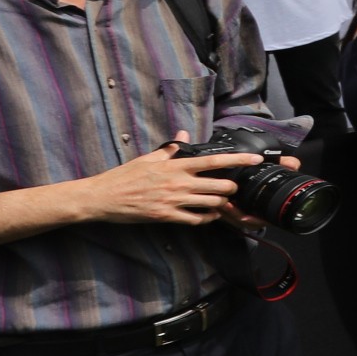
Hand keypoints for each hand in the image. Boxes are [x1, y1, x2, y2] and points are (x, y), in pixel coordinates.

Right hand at [73, 140, 249, 226]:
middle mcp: (178, 183)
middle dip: (232, 188)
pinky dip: (206, 218)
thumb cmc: (123, 176)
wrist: (101, 197)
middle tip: (233, 187)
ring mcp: (173, 201)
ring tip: (220, 200)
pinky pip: (196, 220)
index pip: (214, 160)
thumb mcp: (148, 158)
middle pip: (220, 186)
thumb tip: (183, 135)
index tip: (255, 160)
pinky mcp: (166, 216)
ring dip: (221, 203)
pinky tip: (207, 214)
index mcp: (175, 166)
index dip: (238, 160)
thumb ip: (170, 150)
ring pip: (212, 204)